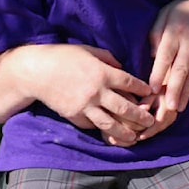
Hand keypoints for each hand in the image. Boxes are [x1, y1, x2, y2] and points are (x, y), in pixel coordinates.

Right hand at [16, 44, 154, 144]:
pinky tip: (111, 134)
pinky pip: (92, 126)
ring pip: (109, 124)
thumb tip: (122, 67)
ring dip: (124, 132)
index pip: (129, 82)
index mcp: (103, 73)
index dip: (142, 89)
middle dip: (140, 116)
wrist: (37, 72)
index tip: (151, 93)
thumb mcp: (89, 51)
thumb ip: (108, 59)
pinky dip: (102, 130)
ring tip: (134, 137)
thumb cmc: (64, 57)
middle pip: (124, 107)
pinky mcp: (74, 116)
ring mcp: (85, 106)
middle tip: (151, 121)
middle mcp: (96, 91)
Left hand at [103, 86, 177, 146]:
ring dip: (148, 133)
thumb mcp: (151, 93)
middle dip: (146, 134)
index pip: (158, 123)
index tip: (137, 137)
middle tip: (132, 140)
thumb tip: (141, 110)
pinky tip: (141, 133)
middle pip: (158, 129)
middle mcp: (172, 115)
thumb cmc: (157, 87)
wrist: (169, 85)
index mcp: (168, 108)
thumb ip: (146, 101)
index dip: (148, 131)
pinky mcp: (169, 119)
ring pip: (158, 130)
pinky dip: (150, 131)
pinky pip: (159, 128)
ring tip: (135, 138)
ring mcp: (171, 118)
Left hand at [148, 0, 188, 111]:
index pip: (166, 55)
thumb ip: (156, 32)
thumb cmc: (185, 9)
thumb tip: (151, 55)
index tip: (152, 89)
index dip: (159, 73)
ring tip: (177, 109)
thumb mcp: (166, 12)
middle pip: (181, 69)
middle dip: (174, 89)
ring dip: (184, 93)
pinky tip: (185, 99)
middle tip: (168, 107)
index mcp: (175, 32)